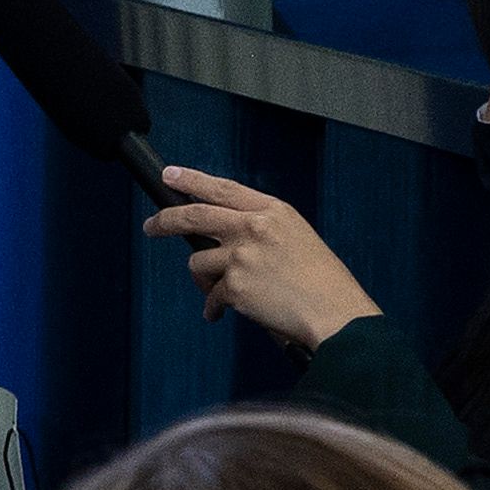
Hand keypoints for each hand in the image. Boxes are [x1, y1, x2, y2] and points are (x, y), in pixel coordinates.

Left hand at [149, 167, 386, 351]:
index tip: (171, 175)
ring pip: (197, 261)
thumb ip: (260, 229)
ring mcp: (241, 255)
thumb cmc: (323, 282)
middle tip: (152, 226)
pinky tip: (225, 312)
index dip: (192, 180)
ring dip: (206, 279)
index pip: (223, 188)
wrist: (337, 315)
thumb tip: (222, 233)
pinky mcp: (234, 285)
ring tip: (226, 292)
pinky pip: (211, 296)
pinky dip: (215, 306)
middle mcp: (254, 227)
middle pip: (193, 215)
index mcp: (274, 212)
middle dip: (164, 220)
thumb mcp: (297, 237)